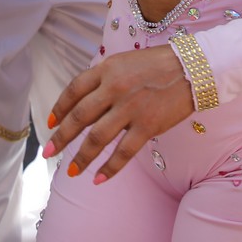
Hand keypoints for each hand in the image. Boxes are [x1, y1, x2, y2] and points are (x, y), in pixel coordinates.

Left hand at [42, 45, 194, 183]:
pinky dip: (109, 168)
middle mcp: (114, 87)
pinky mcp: (148, 125)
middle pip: (79, 116)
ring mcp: (131, 107)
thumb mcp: (125, 61)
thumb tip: (83, 101)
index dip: (58, 108)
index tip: (50, 123)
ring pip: (97, 138)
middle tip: (48, 152)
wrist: (193, 67)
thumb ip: (104, 78)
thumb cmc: (158, 64)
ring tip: (71, 172)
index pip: (74, 90)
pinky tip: (97, 179)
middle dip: (61, 137)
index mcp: (107, 69)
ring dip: (80, 158)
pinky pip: (123, 152)